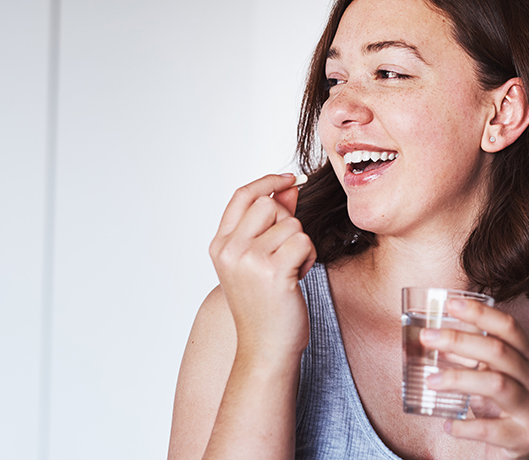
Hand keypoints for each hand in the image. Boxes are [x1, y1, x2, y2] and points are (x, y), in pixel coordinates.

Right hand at [209, 173, 316, 357]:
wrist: (265, 349)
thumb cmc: (265, 305)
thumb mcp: (259, 259)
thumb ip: (271, 222)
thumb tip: (289, 185)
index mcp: (220, 245)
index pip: (242, 196)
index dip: (267, 181)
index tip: (290, 179)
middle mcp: (229, 250)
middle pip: (269, 204)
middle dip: (288, 223)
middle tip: (286, 254)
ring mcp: (248, 260)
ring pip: (291, 224)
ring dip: (300, 245)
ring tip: (290, 270)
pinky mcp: (272, 272)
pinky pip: (303, 242)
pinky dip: (308, 257)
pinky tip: (297, 277)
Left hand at [420, 299, 528, 459]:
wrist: (527, 452)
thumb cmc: (502, 408)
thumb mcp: (491, 377)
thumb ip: (471, 357)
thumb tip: (434, 338)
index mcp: (528, 359)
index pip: (509, 327)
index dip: (481, 313)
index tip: (450, 304)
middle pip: (499, 351)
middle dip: (459, 340)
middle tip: (427, 338)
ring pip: (496, 384)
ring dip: (458, 379)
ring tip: (430, 381)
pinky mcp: (523, 438)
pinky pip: (490, 429)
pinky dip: (465, 426)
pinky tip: (446, 424)